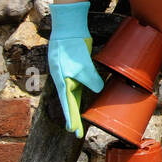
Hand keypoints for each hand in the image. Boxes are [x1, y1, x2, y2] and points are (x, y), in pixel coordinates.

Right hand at [47, 2, 103, 135]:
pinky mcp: (75, 66)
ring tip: (78, 120)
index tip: (74, 131)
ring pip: (72, 94)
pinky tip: (84, 96)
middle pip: (69, 102)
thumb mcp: (83, 65)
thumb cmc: (72, 47)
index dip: (72, 118)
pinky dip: (80, 92)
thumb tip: (98, 89)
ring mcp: (68, 73)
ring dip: (75, 106)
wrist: (68, 28)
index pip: (68, 105)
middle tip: (77, 132)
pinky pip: (77, 83)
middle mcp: (64, 79)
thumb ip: (90, 79)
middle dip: (73, 118)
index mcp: (62, 81)